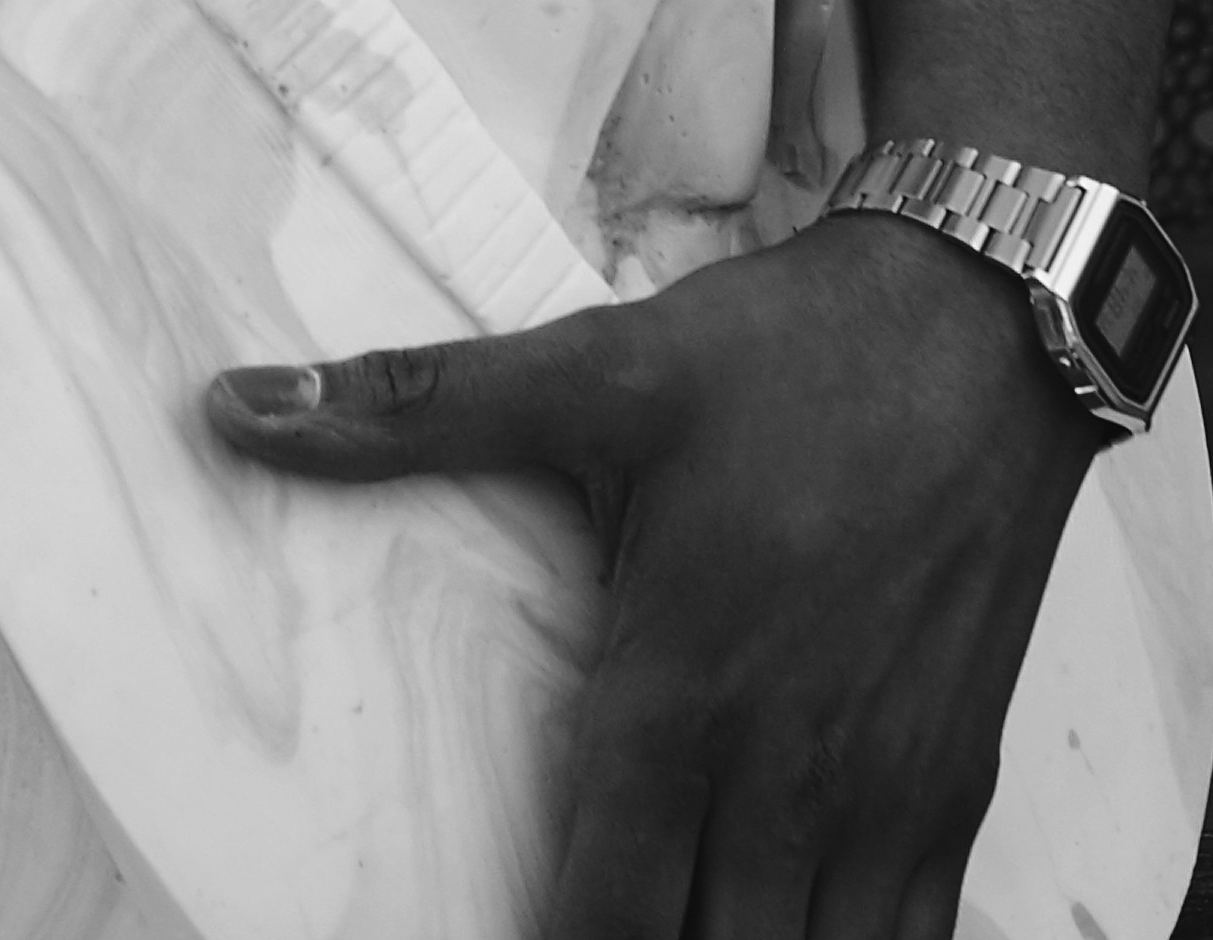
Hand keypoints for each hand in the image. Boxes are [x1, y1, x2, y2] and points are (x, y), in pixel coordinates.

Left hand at [205, 206, 1096, 939]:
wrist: (979, 334)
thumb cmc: (782, 361)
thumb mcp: (589, 373)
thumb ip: (411, 409)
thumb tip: (233, 406)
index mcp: (683, 691)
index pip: (608, 916)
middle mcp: (789, 775)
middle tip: (574, 933)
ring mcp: (887, 799)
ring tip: (672, 936)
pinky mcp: (958, 792)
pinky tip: (787, 938)